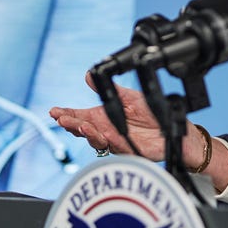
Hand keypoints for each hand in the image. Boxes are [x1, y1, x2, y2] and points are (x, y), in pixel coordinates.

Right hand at [49, 74, 168, 160]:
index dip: (66, 114)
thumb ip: (109, 89)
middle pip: (83, 129)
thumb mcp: (128, 96)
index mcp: (103, 117)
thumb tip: (87, 75)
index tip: (54, 111)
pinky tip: (105, 135)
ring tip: (81, 126)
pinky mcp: (130, 151)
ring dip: (87, 134)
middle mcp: (106, 131)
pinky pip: (118, 147)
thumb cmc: (151, 113)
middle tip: (63, 119)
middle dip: (71, 125)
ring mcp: (116, 142)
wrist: (173, 128)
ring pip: (96, 140)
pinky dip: (110, 141)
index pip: (79, 116)